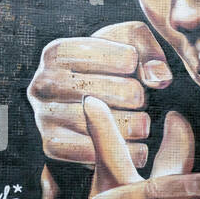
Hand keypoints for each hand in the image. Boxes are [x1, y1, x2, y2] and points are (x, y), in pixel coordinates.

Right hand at [26, 21, 173, 171]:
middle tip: (141, 100)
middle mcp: (41, 83)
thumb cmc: (116, 68)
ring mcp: (43, 115)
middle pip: (94, 90)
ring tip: (143, 125)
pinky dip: (116, 153)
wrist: (97, 101)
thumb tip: (158, 78)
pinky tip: (137, 148)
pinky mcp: (51, 144)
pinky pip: (85, 152)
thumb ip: (150, 53)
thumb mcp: (132, 45)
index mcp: (56, 53)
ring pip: (91, 124)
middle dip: (128, 96)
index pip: (95, 53)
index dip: (125, 61)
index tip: (134, 67)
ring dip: (127, 126)